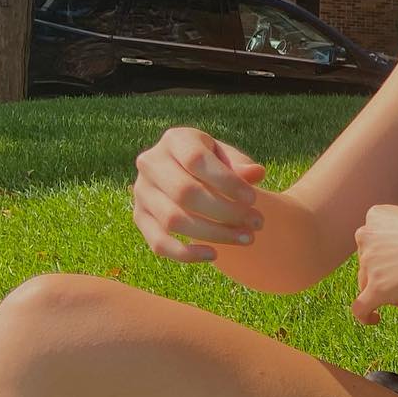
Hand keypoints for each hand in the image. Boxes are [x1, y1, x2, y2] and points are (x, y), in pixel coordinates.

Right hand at [133, 127, 265, 261]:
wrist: (188, 175)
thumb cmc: (214, 164)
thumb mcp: (228, 157)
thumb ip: (241, 164)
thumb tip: (256, 173)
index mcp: (175, 140)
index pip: (197, 160)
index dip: (227, 182)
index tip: (254, 199)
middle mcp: (151, 163)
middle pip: (185, 193)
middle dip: (226, 212)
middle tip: (257, 223)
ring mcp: (141, 192)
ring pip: (174, 220)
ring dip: (214, 234)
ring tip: (247, 238)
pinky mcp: (140, 217)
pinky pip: (158, 242)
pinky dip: (185, 253)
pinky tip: (214, 255)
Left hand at [352, 206, 397, 325]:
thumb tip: (393, 270)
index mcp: (375, 216)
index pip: (371, 242)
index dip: (386, 257)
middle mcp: (366, 236)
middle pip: (367, 264)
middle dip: (384, 275)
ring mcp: (368, 263)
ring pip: (366, 285)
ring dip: (385, 291)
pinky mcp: (375, 288)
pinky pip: (359, 308)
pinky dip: (364, 316)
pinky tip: (375, 319)